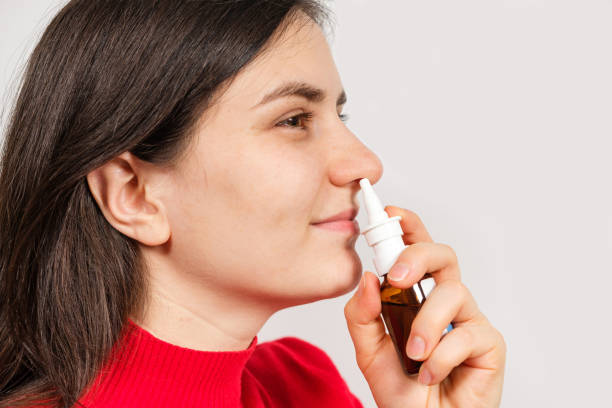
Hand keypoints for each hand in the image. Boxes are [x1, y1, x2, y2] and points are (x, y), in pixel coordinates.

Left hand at [344, 206, 505, 407]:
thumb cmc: (402, 391)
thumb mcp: (368, 351)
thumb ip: (361, 315)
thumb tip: (368, 279)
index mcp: (415, 296)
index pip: (415, 251)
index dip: (408, 226)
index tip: (390, 212)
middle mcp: (443, 302)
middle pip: (443, 256)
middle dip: (417, 255)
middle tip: (395, 276)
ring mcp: (468, 320)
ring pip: (453, 292)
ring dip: (426, 323)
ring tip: (413, 353)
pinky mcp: (489, 344)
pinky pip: (467, 334)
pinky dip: (441, 356)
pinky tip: (431, 374)